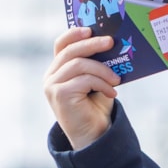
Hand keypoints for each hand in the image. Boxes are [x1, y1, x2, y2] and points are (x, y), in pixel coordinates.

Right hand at [43, 27, 117, 150]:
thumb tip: (110, 44)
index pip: (61, 45)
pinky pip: (84, 79)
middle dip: (92, 45)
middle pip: (70, 51)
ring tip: (116, 80)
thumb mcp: (97, 82)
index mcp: (58, 70)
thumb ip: (97, 64)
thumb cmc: (96, 109)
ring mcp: (52, 85)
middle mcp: (51, 76)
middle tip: (111, 42)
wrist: (94, 137)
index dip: (74, 34)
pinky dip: (101, 84)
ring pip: (79, 64)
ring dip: (102, 70)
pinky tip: (112, 93)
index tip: (91, 29)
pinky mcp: (59, 94)